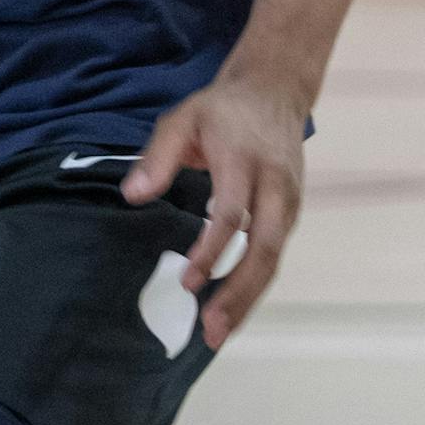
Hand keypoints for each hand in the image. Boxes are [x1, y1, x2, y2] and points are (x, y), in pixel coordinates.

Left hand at [121, 71, 306, 348]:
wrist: (274, 92)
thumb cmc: (220, 109)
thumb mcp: (182, 118)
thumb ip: (157, 157)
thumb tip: (131, 197)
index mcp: (244, 160)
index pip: (232, 214)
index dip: (211, 251)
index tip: (187, 282)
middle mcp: (274, 185)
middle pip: (264, 248)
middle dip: (239, 292)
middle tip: (210, 330)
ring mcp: (289, 201)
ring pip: (274, 258)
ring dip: (249, 298)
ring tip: (219, 332)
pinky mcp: (292, 212)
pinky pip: (274, 253)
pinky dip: (255, 284)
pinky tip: (233, 307)